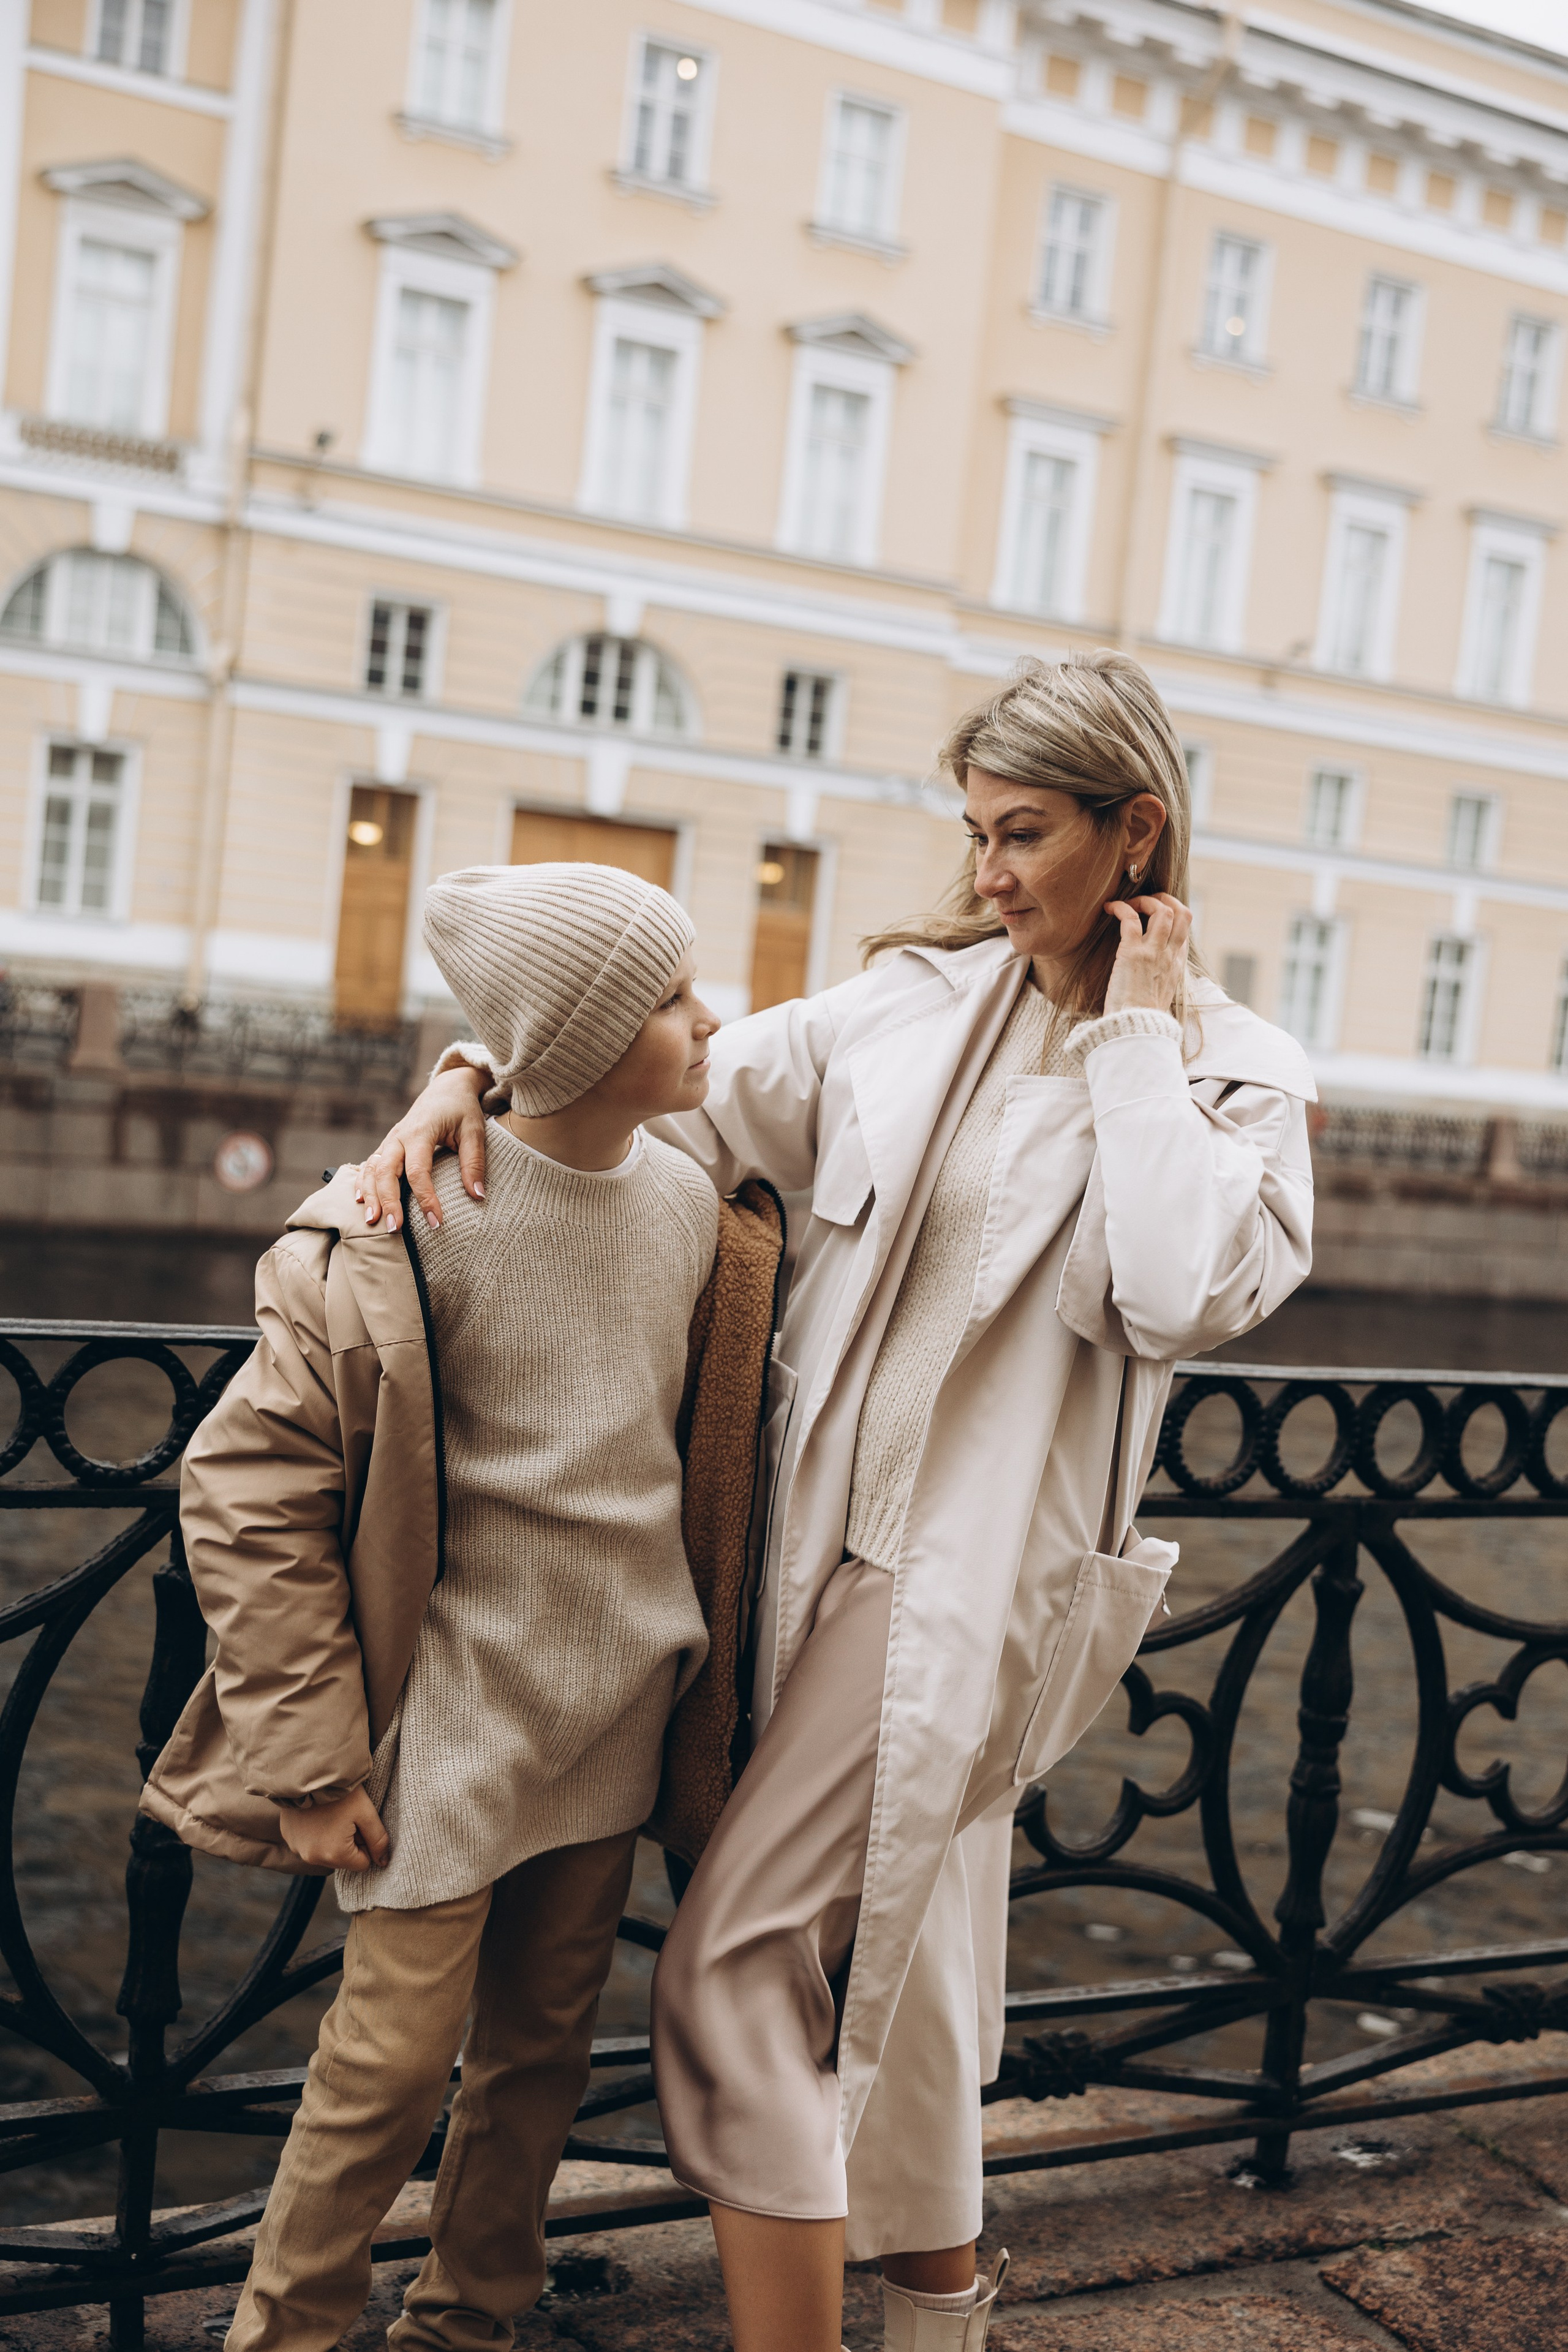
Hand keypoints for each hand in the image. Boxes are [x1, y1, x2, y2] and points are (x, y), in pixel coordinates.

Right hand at [277, 1786, 389, 1872]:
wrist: (311, 1770)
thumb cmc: (342, 1792)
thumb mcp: (367, 1813)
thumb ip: (378, 1840)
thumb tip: (383, 1862)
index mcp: (334, 1855)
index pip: (362, 1863)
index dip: (365, 1842)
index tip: (359, 1823)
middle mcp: (312, 1858)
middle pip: (342, 1859)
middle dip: (348, 1841)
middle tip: (345, 1816)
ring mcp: (297, 1848)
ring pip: (325, 1852)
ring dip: (331, 1838)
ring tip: (330, 1813)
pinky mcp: (288, 1837)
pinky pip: (308, 1843)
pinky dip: (314, 1832)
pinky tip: (316, 1814)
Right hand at [355, 1066, 488, 1231]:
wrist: (447, 1089)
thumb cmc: (462, 1110)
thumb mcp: (474, 1132)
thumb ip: (474, 1163)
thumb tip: (478, 1196)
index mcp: (421, 1131)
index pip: (418, 1170)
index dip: (425, 1198)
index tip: (436, 1223)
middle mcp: (399, 1136)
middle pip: (386, 1171)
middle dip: (387, 1201)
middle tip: (393, 1229)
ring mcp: (390, 1140)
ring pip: (372, 1168)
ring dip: (370, 1195)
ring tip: (372, 1220)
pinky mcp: (387, 1145)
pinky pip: (369, 1164)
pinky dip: (362, 1181)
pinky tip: (359, 1200)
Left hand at [1101, 893, 1192, 1015]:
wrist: (1134, 1030)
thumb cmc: (1141, 1017)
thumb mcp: (1159, 994)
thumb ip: (1160, 977)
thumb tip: (1151, 973)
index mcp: (1177, 965)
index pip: (1185, 930)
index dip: (1173, 916)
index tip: (1154, 915)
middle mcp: (1170, 955)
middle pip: (1182, 913)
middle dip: (1165, 900)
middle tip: (1145, 902)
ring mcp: (1153, 953)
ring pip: (1162, 911)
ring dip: (1144, 901)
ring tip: (1128, 904)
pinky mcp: (1132, 953)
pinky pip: (1130, 919)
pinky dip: (1120, 907)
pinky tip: (1109, 908)